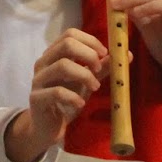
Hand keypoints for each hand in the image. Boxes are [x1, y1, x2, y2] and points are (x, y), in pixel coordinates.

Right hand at [3, 29, 106, 161]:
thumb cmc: (68, 100)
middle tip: (99, 69)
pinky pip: (56, 92)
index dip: (90, 40)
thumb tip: (126, 54)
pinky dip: (73, 96)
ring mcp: (38, 79)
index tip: (104, 53)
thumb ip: (102, 68)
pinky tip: (80, 104)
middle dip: (88, 54)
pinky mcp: (36, 98)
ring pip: (62, 65)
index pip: (70, 34)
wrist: (49, 128)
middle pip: (66, 44)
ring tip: (95, 87)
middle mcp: (43, 62)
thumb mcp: (88, 82)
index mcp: (54, 54)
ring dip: (84, 75)